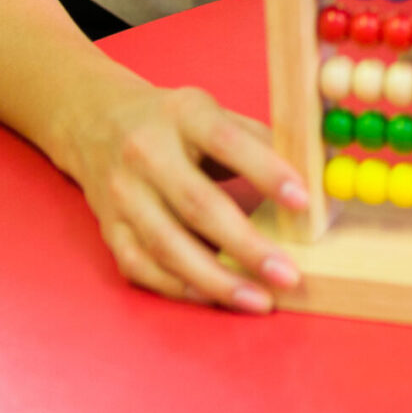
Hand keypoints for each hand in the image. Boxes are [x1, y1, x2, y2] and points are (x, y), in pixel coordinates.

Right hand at [58, 71, 308, 313]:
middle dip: (247, 246)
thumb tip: (318, 173)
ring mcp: (123, 194)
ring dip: (217, 280)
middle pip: (197, 204)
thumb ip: (260, 140)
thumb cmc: (172, 123)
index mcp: (182, 115)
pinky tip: (216, 299)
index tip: (302, 201)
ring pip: (167, 245)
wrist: (93, 121)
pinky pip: (142, 266)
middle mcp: (146, 153)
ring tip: (260, 300)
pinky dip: (180, 288)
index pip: (226, 142)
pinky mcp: (109, 227)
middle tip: (289, 276)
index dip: (266, 170)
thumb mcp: (212, 112)